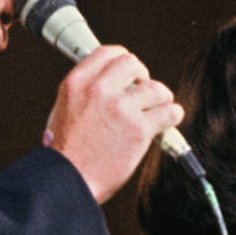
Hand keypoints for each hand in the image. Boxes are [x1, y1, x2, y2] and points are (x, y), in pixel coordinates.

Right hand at [45, 45, 183, 202]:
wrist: (69, 181)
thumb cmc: (67, 153)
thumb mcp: (63, 110)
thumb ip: (86, 92)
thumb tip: (110, 83)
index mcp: (77, 83)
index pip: (109, 53)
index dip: (124, 61)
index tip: (130, 74)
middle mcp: (99, 90)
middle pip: (134, 64)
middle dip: (142, 78)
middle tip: (142, 95)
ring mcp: (120, 108)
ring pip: (157, 88)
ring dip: (160, 99)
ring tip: (155, 112)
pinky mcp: (138, 129)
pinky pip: (170, 111)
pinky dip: (172, 116)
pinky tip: (165, 123)